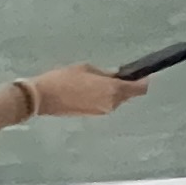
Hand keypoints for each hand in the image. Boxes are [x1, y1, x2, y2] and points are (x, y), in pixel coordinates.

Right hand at [25, 63, 148, 117]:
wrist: (42, 98)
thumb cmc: (63, 79)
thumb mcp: (87, 69)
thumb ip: (106, 73)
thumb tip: (117, 75)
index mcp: (113, 90)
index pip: (139, 89)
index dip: (142, 81)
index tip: (140, 74)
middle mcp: (111, 104)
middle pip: (128, 95)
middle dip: (126, 85)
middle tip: (116, 74)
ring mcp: (102, 111)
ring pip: (117, 100)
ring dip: (114, 91)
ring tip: (98, 80)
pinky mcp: (92, 115)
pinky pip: (105, 104)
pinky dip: (104, 97)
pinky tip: (91, 89)